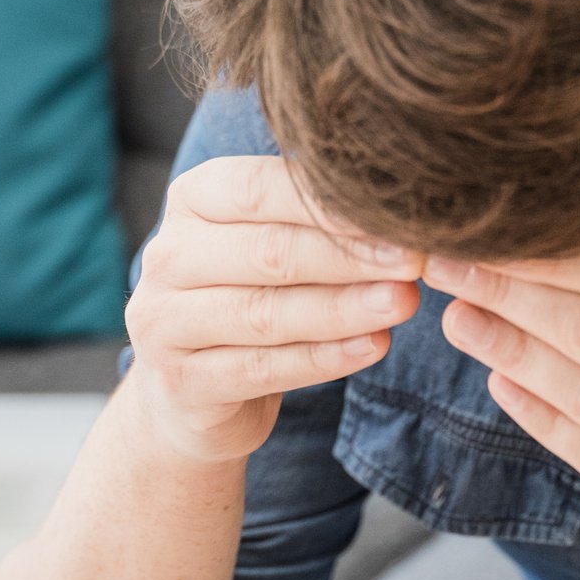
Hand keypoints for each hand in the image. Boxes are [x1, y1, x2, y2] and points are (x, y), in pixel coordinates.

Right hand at [126, 156, 423, 462]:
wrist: (191, 389)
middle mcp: (168, 256)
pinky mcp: (183, 382)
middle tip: (414, 260)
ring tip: (403, 302)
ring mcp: (166, 323)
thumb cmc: (249, 292)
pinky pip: (263, 368)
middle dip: (349, 256)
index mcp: (192, 199)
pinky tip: (375, 346)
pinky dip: (325, 358)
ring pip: (267, 313)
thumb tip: (401, 201)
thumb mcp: (268, 238)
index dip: (332, 203)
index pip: (260, 189)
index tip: (401, 212)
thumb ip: (314, 214)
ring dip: (344, 308)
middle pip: (268, 252)